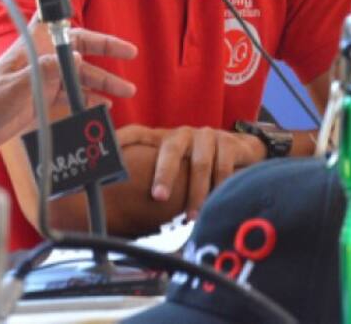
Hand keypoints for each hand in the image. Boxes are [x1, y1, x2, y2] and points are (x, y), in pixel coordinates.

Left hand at [0, 0, 137, 151]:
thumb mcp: (16, 86)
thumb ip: (45, 72)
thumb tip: (76, 60)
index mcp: (32, 46)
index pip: (51, 12)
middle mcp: (42, 57)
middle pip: (79, 46)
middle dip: (105, 47)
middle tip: (130, 51)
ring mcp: (44, 77)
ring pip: (80, 73)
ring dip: (103, 80)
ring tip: (126, 89)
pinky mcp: (43, 96)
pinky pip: (71, 94)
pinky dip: (88, 98)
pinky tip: (103, 104)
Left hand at [118, 124, 266, 219]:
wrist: (242, 151)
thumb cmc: (199, 162)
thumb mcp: (176, 165)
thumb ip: (155, 175)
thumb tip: (121, 195)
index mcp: (164, 138)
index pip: (138, 134)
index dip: (122, 140)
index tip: (108, 154)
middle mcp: (183, 134)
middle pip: (171, 150)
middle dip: (164, 174)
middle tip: (159, 197)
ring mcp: (206, 136)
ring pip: (199, 165)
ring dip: (196, 193)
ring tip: (191, 217)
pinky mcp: (229, 143)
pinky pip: (223, 168)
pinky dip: (219, 187)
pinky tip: (216, 203)